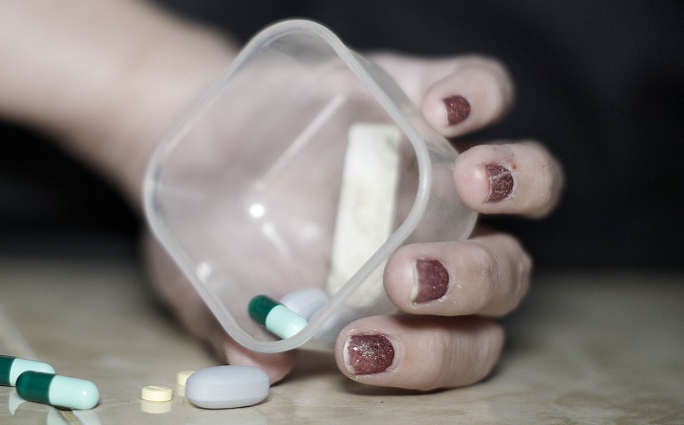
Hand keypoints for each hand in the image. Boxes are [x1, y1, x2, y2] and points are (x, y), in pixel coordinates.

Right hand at [145, 52, 563, 389]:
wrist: (194, 140)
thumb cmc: (213, 227)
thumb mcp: (210, 287)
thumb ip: (239, 326)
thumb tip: (261, 365)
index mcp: (402, 302)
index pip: (458, 343)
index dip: (427, 357)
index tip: (356, 350)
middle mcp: (439, 237)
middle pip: (504, 273)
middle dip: (468, 283)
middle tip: (402, 278)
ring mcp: (439, 164)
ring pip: (529, 185)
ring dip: (517, 187)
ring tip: (466, 182)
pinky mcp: (424, 92)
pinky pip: (487, 88)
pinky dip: (480, 94)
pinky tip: (438, 111)